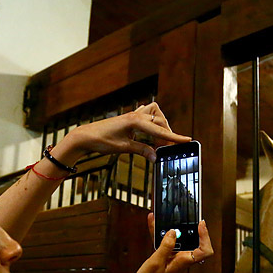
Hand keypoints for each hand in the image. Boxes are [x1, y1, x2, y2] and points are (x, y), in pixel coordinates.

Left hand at [55, 103, 189, 164]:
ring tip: (158, 141)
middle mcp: (136, 115)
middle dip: (166, 135)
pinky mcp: (129, 118)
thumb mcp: (123, 148)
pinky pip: (146, 115)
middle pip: (160, 122)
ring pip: (155, 114)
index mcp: (135, 121)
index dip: (174, 137)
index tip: (187, 140)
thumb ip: (142, 150)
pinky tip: (151, 132)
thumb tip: (156, 157)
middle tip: (166, 149)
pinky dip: (152, 123)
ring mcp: (133, 115)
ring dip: (160, 126)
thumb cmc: (101, 140)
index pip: (160, 130)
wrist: (85, 136)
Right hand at [129, 213, 213, 272]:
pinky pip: (165, 241)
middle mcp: (181, 258)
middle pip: (193, 241)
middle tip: (185, 215)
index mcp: (183, 261)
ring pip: (178, 239)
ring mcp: (174, 257)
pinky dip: (160, 233)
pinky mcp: (165, 256)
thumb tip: (174, 232)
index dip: (205, 237)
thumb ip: (165, 246)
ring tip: (165, 215)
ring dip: (172, 227)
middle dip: (189, 227)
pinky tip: (153, 223)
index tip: (200, 224)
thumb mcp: (156, 262)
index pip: (204, 250)